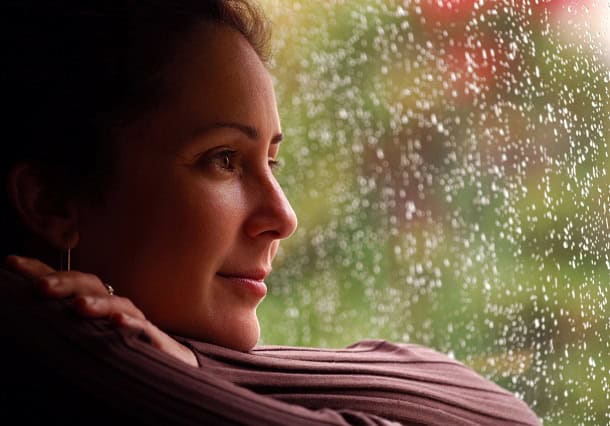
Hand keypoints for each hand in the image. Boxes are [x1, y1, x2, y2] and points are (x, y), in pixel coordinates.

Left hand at [5, 255, 197, 366]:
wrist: (168, 361)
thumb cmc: (121, 347)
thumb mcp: (86, 335)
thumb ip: (60, 322)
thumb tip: (22, 316)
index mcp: (93, 303)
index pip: (64, 282)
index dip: (39, 270)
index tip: (10, 263)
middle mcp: (113, 306)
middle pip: (89, 286)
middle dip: (65, 284)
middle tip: (40, 288)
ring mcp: (135, 321)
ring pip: (116, 304)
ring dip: (97, 303)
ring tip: (78, 306)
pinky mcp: (154, 340)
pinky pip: (144, 329)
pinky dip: (131, 324)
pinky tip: (117, 322)